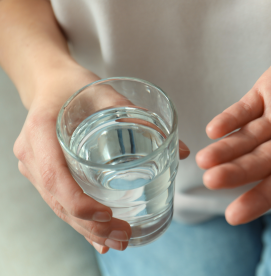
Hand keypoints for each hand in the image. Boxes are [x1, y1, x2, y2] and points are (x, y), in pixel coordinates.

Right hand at [13, 67, 189, 253]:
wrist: (49, 83)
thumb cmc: (78, 87)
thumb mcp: (107, 95)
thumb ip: (142, 119)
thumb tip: (183, 151)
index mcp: (42, 130)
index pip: (55, 175)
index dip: (79, 201)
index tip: (106, 215)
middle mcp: (32, 153)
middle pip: (57, 199)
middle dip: (90, 225)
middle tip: (124, 237)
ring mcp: (34, 166)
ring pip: (57, 207)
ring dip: (86, 229)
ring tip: (119, 242)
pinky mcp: (42, 173)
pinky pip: (58, 202)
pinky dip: (79, 222)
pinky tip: (100, 240)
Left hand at [196, 9, 270, 224]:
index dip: (261, 198)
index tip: (235, 215)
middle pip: (260, 162)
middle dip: (236, 173)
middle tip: (211, 181)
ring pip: (247, 138)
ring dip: (226, 149)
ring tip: (205, 159)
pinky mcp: (268, 92)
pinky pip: (245, 108)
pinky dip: (230, 118)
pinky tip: (214, 129)